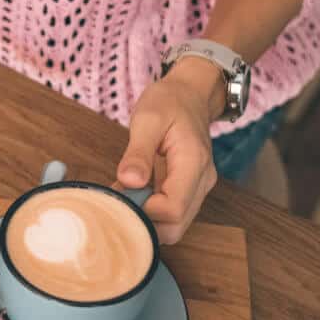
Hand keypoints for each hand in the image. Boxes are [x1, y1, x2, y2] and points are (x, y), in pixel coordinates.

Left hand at [115, 58, 225, 244]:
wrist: (189, 93)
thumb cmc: (169, 101)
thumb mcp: (148, 119)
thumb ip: (138, 152)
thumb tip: (129, 181)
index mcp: (193, 163)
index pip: (173, 209)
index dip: (144, 211)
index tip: (122, 196)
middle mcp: (201, 181)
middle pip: (176, 226)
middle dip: (144, 222)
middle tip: (118, 202)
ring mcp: (196, 187)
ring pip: (173, 224)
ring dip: (145, 217)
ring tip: (122, 195)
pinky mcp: (187, 187)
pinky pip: (169, 210)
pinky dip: (148, 209)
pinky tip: (129, 193)